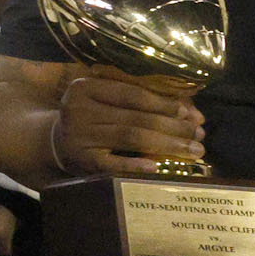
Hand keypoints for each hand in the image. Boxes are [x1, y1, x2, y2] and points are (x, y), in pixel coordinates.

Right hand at [49, 72, 206, 178]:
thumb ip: (140, 100)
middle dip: (173, 126)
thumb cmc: (91, 117)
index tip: (189, 113)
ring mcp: (80, 135)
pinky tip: (157, 167)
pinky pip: (113, 164)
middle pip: (136, 117)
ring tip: (193, 150)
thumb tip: (190, 112)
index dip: (163, 103)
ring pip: (131, 138)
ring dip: (167, 145)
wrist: (55, 142)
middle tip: (199, 135)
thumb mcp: (104, 100)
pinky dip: (136, 165)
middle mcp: (79, 109)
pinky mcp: (82, 160)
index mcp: (86, 87)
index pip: (131, 94)